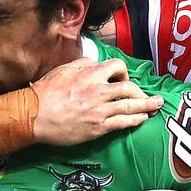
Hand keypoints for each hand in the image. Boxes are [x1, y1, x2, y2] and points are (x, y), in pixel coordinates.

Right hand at [32, 57, 162, 145]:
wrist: (33, 116)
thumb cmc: (45, 93)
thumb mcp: (63, 70)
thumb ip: (82, 65)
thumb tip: (95, 63)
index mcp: (90, 74)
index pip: (118, 67)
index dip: (124, 73)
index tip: (124, 80)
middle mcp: (98, 91)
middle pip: (130, 87)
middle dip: (142, 92)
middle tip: (149, 97)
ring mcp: (99, 110)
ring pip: (131, 106)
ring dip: (147, 106)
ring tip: (156, 107)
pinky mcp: (98, 127)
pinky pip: (123, 123)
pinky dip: (136, 120)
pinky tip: (142, 120)